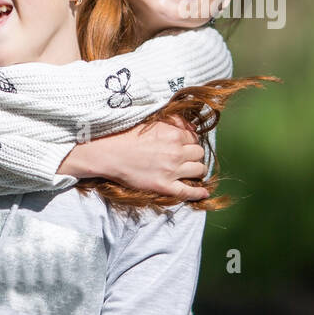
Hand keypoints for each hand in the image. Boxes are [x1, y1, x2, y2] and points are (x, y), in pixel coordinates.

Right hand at [83, 114, 208, 199]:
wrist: (109, 154)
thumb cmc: (126, 137)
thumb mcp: (152, 123)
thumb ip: (174, 122)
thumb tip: (192, 126)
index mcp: (174, 135)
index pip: (194, 138)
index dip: (189, 142)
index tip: (184, 146)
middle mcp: (176, 152)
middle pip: (199, 153)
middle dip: (193, 155)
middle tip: (184, 158)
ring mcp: (171, 170)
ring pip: (199, 170)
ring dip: (196, 170)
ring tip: (189, 171)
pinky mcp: (164, 186)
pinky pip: (188, 191)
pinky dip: (198, 192)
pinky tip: (203, 192)